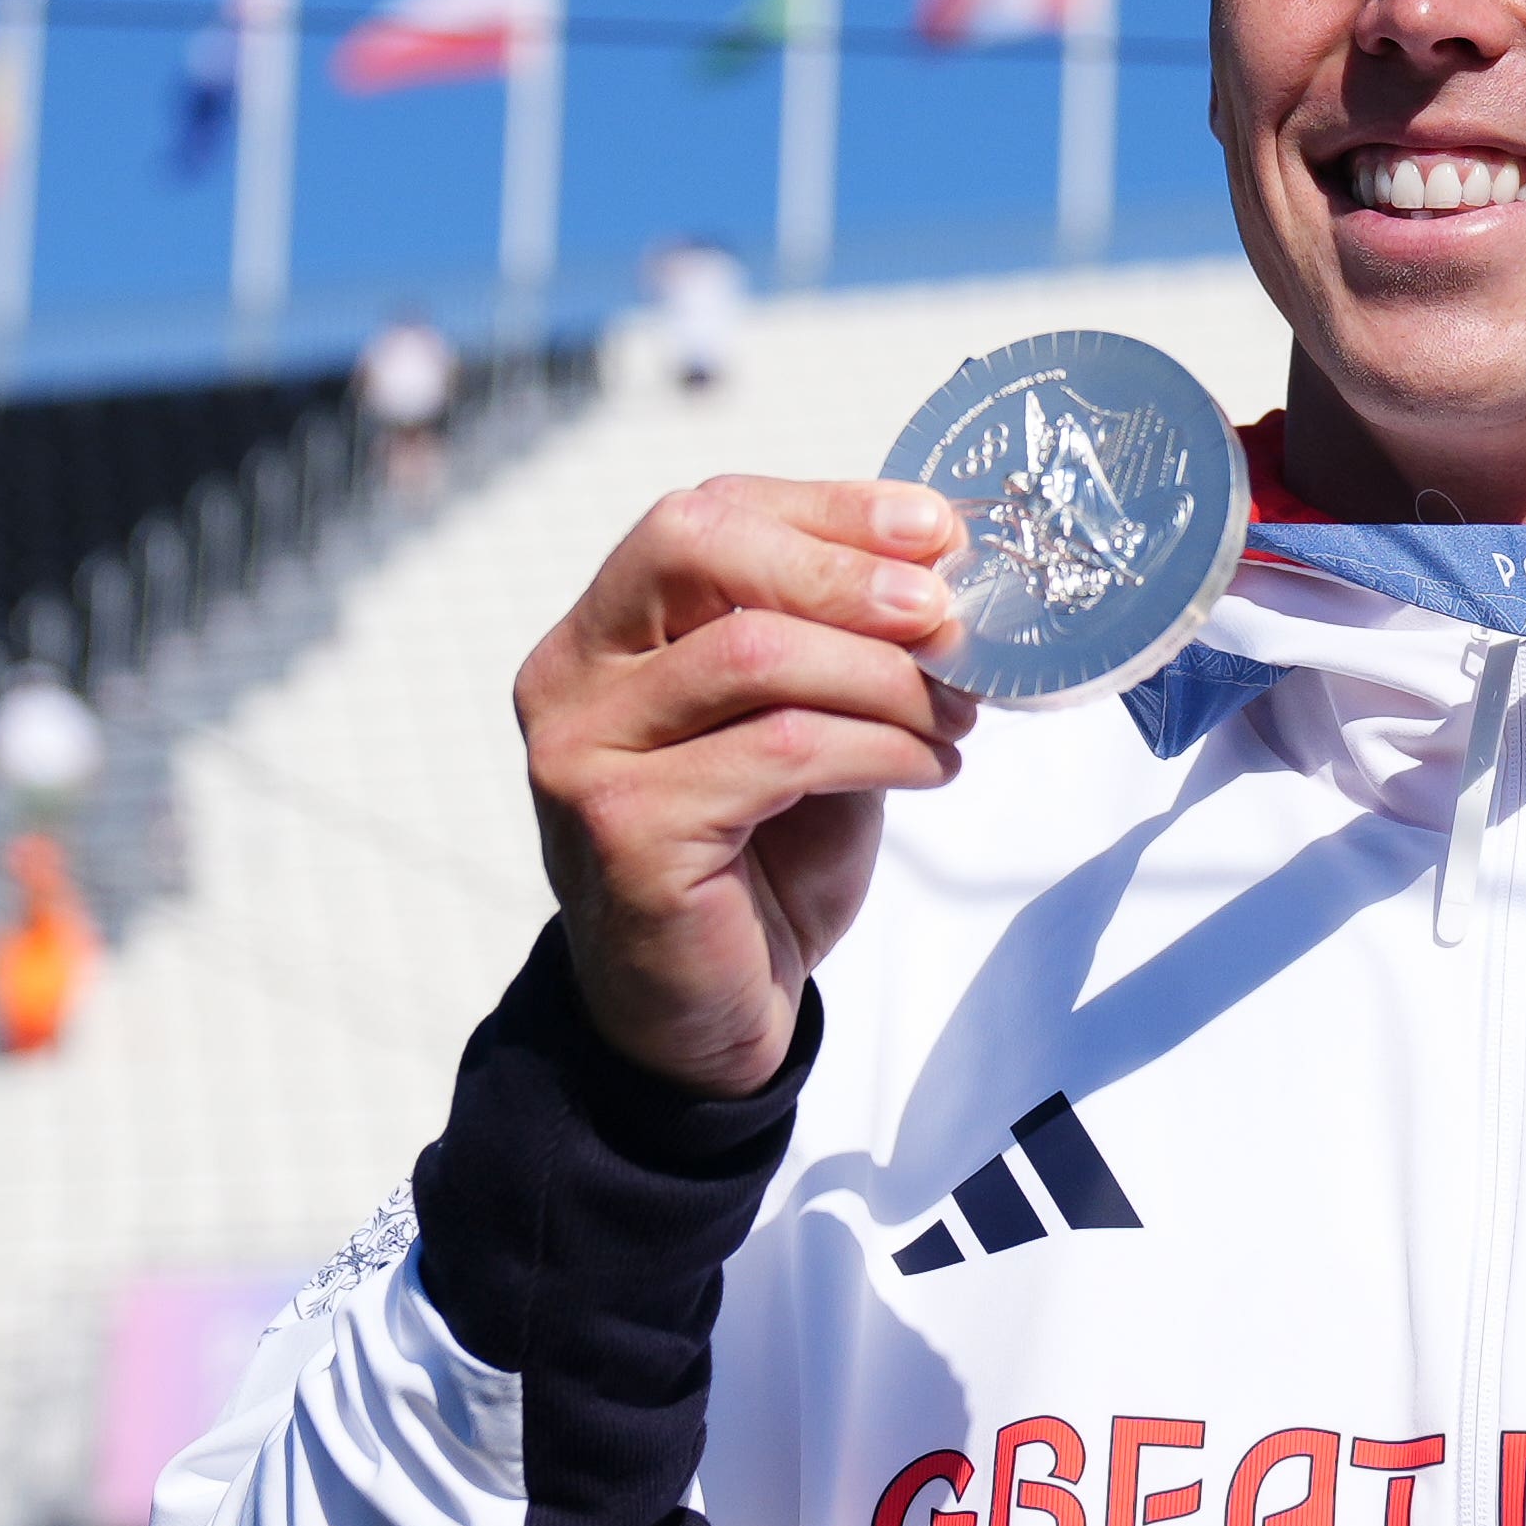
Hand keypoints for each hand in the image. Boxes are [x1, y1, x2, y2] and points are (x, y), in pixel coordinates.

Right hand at [515, 476, 970, 1096]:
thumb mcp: (801, 721)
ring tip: (955, 716)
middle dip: (841, 567)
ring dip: (882, 675)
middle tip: (945, 616)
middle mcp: (570, 677)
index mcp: (602, 630)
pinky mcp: (624, 829)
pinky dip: (876, 747)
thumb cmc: (759, 860)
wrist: (704, 1018)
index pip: (704, 516)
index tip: (933, 528)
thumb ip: (836, 642)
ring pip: (751, 651)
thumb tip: (943, 558)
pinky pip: (778, 751)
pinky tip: (927, 768)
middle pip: (697, 548)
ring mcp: (582, 751)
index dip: (825, 508)